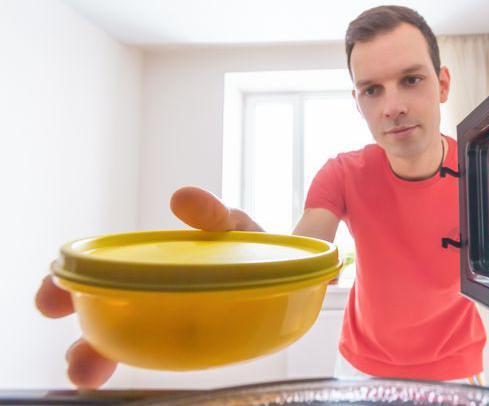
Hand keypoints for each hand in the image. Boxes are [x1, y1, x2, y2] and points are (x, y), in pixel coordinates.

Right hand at [35, 186, 261, 387]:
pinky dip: (171, 359)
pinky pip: (190, 354)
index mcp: (153, 271)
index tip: (48, 302)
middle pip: (114, 327)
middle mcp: (161, 301)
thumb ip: (213, 216)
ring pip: (142, 348)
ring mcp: (186, 325)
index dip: (67, 291)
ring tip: (102, 375)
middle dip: (89, 347)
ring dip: (119, 361)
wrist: (299, 266)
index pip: (98, 283)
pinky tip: (163, 367)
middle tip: (81, 366)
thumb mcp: (232, 225)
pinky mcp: (216, 342)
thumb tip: (182, 199)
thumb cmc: (250, 244)